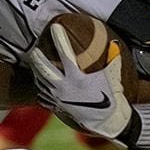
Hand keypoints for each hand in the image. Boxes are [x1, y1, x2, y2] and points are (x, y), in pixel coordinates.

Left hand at [28, 23, 132, 138]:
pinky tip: (40, 82)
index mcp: (77, 77)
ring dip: (36, 71)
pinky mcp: (56, 107)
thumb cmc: (112, 98)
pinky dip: (40, 87)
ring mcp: (58, 98)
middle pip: (43, 68)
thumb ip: (113, 59)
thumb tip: (115, 43)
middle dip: (37, 57)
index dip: (59, 38)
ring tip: (34, 62)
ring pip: (40, 81)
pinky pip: (42, 95)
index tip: (55, 26)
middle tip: (34, 48)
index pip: (64, 53)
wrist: (106, 122)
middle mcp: (64, 87)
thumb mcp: (113, 77)